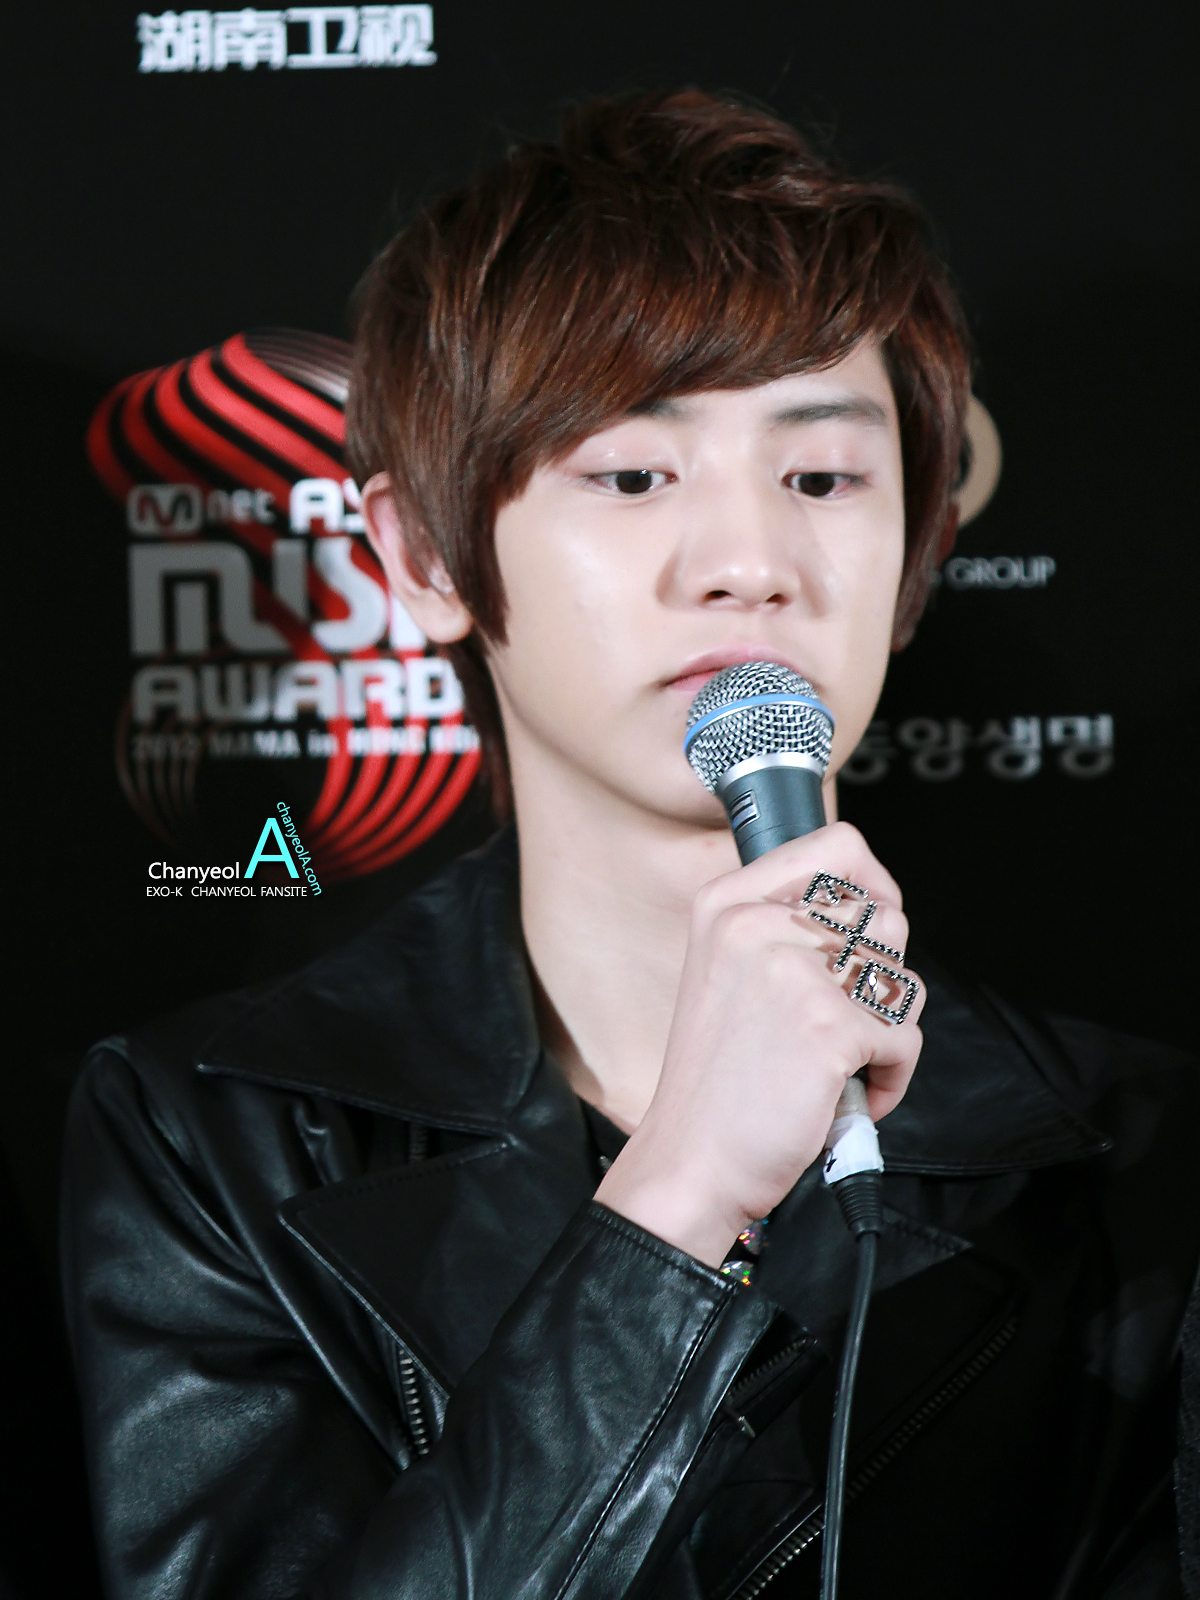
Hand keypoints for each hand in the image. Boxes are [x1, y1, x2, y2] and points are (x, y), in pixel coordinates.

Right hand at [594, 822, 923, 1267]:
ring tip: (845, 1061)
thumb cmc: (717, 1079)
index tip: (872, 927)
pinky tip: (847, 1094)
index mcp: (726, 902)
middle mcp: (755, 924)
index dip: (876, 884)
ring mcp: (792, 973)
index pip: (838, 845)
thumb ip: (786, 928)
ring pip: (902, 976)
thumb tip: (877, 906)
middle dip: (882, 976)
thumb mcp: (728, 971)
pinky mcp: (828, 1027)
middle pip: (883, 915)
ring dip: (889, 1030)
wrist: (691, 1161)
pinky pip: (905, 1037)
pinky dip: (891, 1077)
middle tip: (846, 1018)